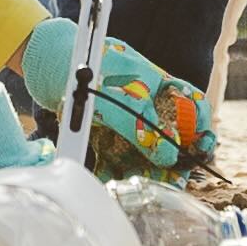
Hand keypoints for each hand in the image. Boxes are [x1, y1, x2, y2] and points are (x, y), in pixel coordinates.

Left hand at [17, 16, 207, 176]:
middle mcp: (146, 106)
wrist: (43, 60)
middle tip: (170, 183)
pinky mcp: (103, 137)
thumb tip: (168, 156)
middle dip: (173, 164)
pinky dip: (114, 172)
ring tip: (136, 186)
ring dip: (144, 173)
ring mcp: (126, 122)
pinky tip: (109, 182)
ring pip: (144, 154)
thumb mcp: (113, 92)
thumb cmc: (82, 64)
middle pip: (171, 140)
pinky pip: (116, 160)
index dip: (203, 131)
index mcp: (158, 86)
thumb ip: (139, 123)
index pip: (194, 108)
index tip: (201, 153)